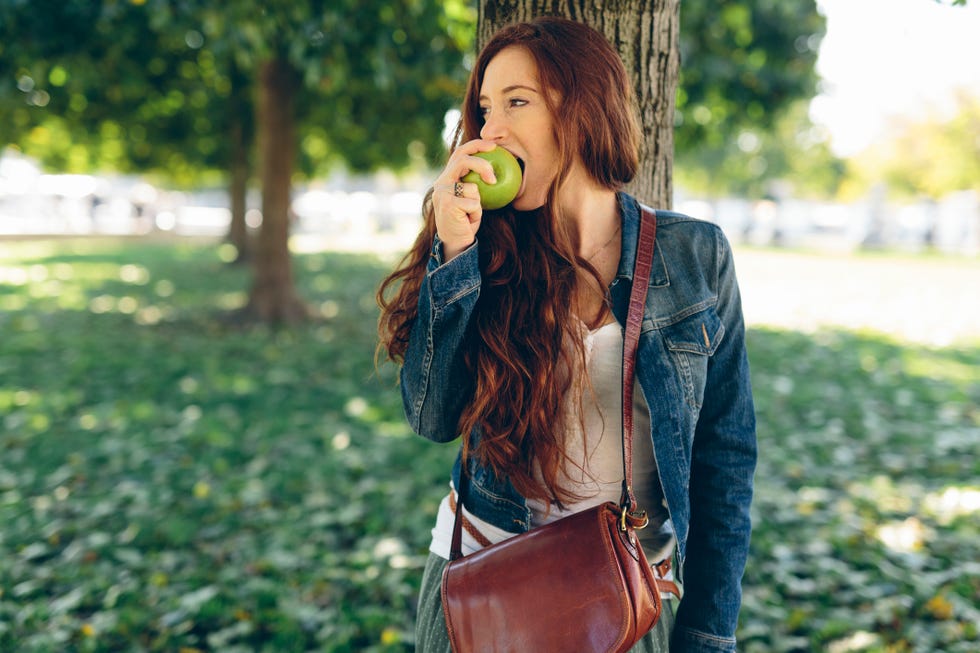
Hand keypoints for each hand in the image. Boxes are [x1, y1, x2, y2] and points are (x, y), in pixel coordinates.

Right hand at [432, 139, 498, 261]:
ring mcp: (442, 192)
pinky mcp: (447, 203)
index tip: (494, 146)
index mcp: (447, 178)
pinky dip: (476, 213)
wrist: (455, 242)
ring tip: (470, 214)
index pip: (460, 153)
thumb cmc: (467, 221)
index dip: (476, 145)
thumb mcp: (473, 199)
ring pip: (473, 188)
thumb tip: (499, 169)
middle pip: (463, 160)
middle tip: (494, 177)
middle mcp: (441, 182)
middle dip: (482, 164)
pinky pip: (474, 203)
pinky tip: (467, 221)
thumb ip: (477, 183)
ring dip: (478, 203)